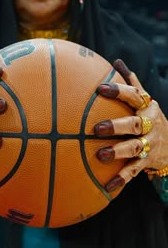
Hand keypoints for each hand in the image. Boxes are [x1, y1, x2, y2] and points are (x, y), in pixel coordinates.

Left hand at [94, 59, 167, 191]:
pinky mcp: (148, 161)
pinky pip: (135, 171)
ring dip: (119, 152)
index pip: (135, 96)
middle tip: (96, 129)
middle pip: (134, 124)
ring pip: (135, 148)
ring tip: (100, 155)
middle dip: (117, 126)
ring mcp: (151, 144)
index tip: (100, 89)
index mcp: (147, 107)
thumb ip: (132, 83)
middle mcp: (150, 125)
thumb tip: (117, 61)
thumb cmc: (150, 118)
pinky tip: (107, 186)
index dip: (119, 92)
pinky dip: (122, 178)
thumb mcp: (145, 100)